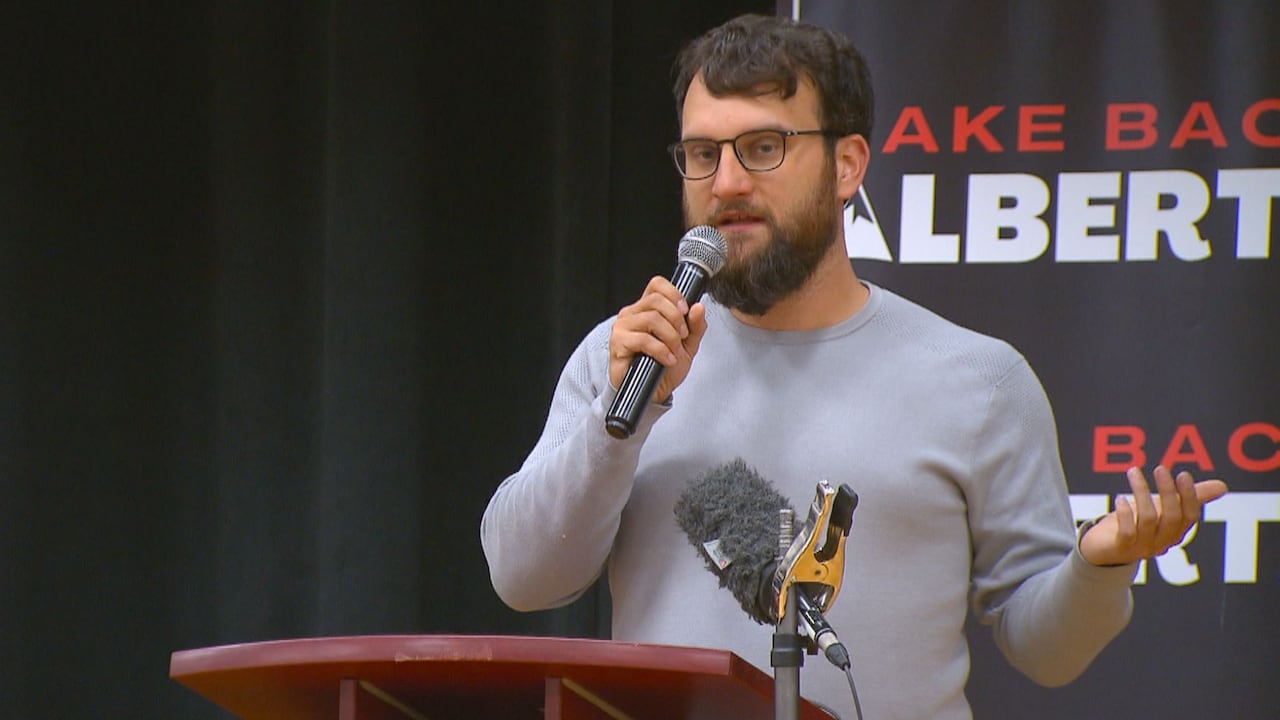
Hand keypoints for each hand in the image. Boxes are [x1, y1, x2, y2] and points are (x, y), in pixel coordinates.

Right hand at [608, 276, 708, 403]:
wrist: (653, 393)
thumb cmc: (664, 367)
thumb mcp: (687, 345)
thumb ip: (695, 326)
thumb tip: (698, 307)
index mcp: (647, 308)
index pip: (657, 285)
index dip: (674, 294)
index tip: (685, 310)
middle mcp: (632, 314)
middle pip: (656, 301)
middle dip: (676, 319)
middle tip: (683, 337)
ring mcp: (623, 327)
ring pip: (652, 319)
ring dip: (670, 337)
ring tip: (675, 351)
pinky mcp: (618, 343)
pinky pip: (644, 340)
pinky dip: (661, 350)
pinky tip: (667, 359)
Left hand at [1079, 466, 1227, 566]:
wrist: (1103, 549)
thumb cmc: (1136, 525)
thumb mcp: (1162, 508)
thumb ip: (1191, 498)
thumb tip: (1223, 487)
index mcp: (1175, 532)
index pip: (1190, 516)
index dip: (1189, 497)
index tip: (1183, 475)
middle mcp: (1162, 542)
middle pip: (1171, 517)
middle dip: (1168, 492)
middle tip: (1161, 469)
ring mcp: (1142, 546)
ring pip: (1149, 519)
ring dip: (1142, 493)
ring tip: (1133, 472)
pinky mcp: (1121, 547)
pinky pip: (1127, 532)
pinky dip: (1125, 514)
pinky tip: (1120, 498)